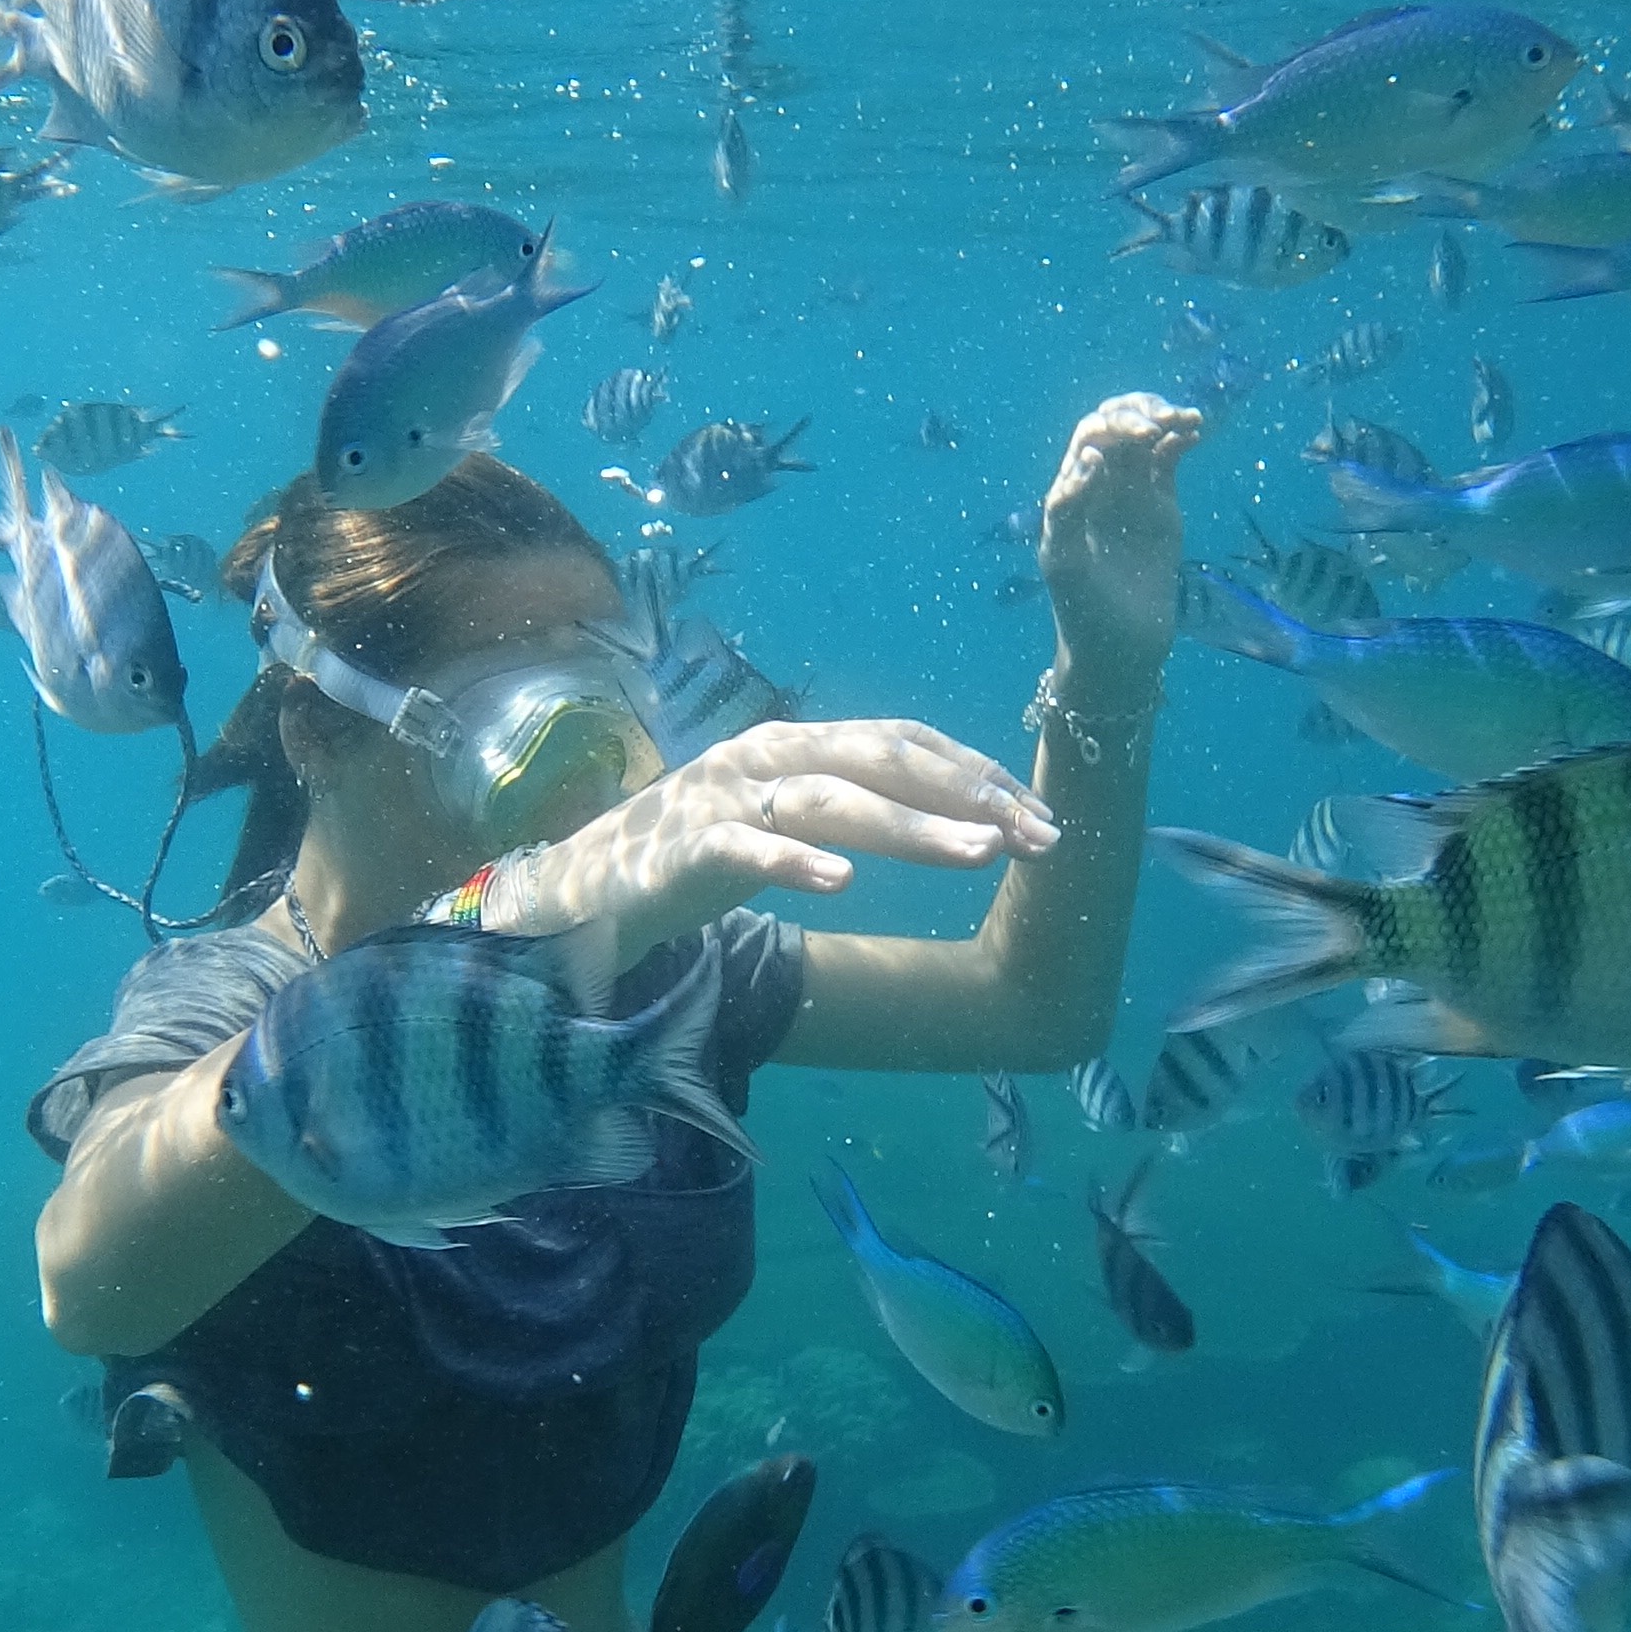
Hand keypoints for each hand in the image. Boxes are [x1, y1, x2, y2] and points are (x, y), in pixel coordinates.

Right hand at [521, 719, 1060, 962]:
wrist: (588, 889)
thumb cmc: (698, 855)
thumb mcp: (786, 820)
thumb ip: (853, 807)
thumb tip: (962, 820)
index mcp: (797, 744)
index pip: (904, 741)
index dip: (976, 774)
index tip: (1042, 816)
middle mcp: (765, 755)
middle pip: (881, 760)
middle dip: (965, 796)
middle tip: (1034, 835)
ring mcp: (722, 798)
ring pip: (829, 801)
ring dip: (909, 827)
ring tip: (978, 854)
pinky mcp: (683, 849)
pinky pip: (745, 851)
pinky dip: (793, 864)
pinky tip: (842, 883)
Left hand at [1038, 393, 1200, 693]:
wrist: (1121, 646)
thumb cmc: (1084, 609)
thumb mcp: (1066, 562)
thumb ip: (1069, 508)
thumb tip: (1094, 456)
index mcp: (1072, 493)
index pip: (1090, 437)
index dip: (1114, 426)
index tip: (1141, 436)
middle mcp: (1100, 487)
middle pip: (1117, 428)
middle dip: (1141, 413)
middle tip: (1165, 421)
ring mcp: (1131, 495)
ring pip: (1145, 440)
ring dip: (1164, 419)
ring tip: (1189, 419)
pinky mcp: (1161, 509)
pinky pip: (1168, 461)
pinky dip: (1181, 440)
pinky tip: (1195, 434)